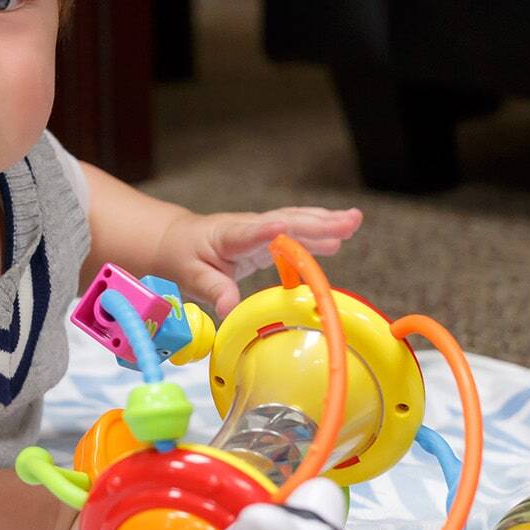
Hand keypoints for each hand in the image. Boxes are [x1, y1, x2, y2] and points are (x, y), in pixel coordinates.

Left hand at [153, 206, 363, 317]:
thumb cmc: (184, 256)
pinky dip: (317, 233)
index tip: (285, 227)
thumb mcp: (191, 277)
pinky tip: (338, 238)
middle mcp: (248, 227)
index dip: (267, 231)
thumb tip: (227, 308)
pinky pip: (294, 232)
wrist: (176, 239)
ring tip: (353, 221)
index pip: (250, 232)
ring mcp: (259, 229)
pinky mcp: (266, 236)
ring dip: (324, 222)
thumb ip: (213, 290)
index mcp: (228, 235)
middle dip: (316, 222)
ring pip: (294, 222)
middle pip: (285, 222)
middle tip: (348, 221)